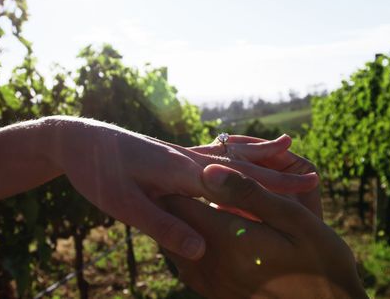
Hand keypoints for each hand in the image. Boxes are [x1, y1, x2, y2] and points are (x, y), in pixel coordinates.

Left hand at [47, 117, 318, 259]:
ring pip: (230, 153)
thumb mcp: (123, 205)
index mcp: (181, 171)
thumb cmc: (96, 172)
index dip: (274, 186)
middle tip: (312, 172)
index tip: (309, 187)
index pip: (238, 181)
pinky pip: (213, 151)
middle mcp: (187, 158)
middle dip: (277, 169)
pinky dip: (235, 151)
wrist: (76, 139)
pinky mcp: (171, 153)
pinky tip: (238, 150)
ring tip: (286, 146)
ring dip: (260, 153)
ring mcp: (180, 153)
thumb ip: (163, 225)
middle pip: (242, 163)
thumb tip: (200, 250)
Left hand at [160, 165, 365, 298]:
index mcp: (228, 240)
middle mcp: (212, 266)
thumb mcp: (294, 220)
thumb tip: (208, 170)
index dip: (180, 183)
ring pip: (176, 246)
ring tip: (204, 206)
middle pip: (172, 224)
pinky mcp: (217, 295)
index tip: (191, 171)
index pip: (178, 204)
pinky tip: (214, 235)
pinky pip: (188, 266)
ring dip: (185, 223)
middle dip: (179, 200)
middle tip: (196, 185)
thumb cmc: (322, 261)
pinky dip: (192, 245)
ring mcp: (212, 285)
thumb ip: (248, 194)